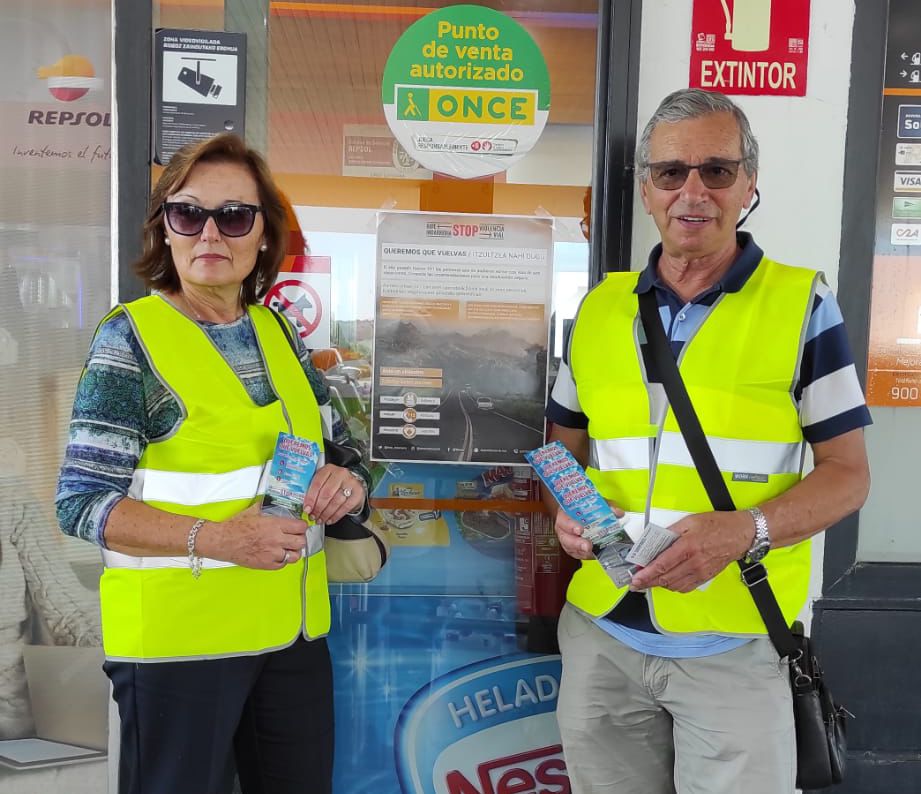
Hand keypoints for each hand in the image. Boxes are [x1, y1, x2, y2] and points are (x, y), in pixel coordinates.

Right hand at [199, 504, 307, 569]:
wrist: (222, 541)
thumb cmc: (235, 526)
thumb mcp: (253, 511)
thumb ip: (265, 506)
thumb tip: (270, 500)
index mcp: (275, 525)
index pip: (300, 527)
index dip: (302, 526)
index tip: (300, 527)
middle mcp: (276, 540)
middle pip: (301, 542)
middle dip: (300, 539)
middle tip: (296, 537)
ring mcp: (272, 554)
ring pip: (295, 556)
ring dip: (294, 551)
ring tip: (289, 548)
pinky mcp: (266, 564)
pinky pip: (283, 565)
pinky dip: (283, 561)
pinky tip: (278, 555)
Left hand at [304, 464, 365, 523]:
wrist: (352, 482)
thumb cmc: (334, 483)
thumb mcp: (324, 481)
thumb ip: (315, 489)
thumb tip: (305, 505)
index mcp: (328, 469)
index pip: (317, 483)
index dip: (310, 498)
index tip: (307, 509)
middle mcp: (340, 474)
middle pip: (327, 493)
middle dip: (318, 508)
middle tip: (313, 516)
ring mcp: (350, 483)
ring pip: (336, 501)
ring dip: (326, 513)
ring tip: (320, 519)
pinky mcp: (358, 493)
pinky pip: (345, 507)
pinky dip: (336, 516)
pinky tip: (330, 519)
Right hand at [553, 501, 624, 560]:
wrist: (577, 513)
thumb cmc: (582, 508)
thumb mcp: (593, 503)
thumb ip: (605, 506)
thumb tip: (618, 512)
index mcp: (564, 516)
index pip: (564, 521)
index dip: (571, 526)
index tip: (580, 529)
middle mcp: (563, 530)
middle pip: (567, 539)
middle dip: (577, 544)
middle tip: (588, 546)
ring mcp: (568, 541)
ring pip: (572, 549)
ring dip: (583, 552)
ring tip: (592, 552)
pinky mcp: (574, 550)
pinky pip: (578, 555)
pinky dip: (587, 555)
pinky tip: (594, 554)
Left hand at [629, 510, 752, 591]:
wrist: (740, 534)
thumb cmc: (716, 524)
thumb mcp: (689, 521)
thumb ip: (670, 532)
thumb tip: (654, 541)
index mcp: (688, 546)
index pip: (662, 565)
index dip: (646, 574)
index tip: (635, 578)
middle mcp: (694, 563)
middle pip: (666, 579)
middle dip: (648, 582)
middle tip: (635, 583)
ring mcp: (701, 572)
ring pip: (674, 585)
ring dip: (659, 585)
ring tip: (648, 581)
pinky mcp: (706, 577)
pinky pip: (686, 587)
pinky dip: (673, 586)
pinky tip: (667, 581)